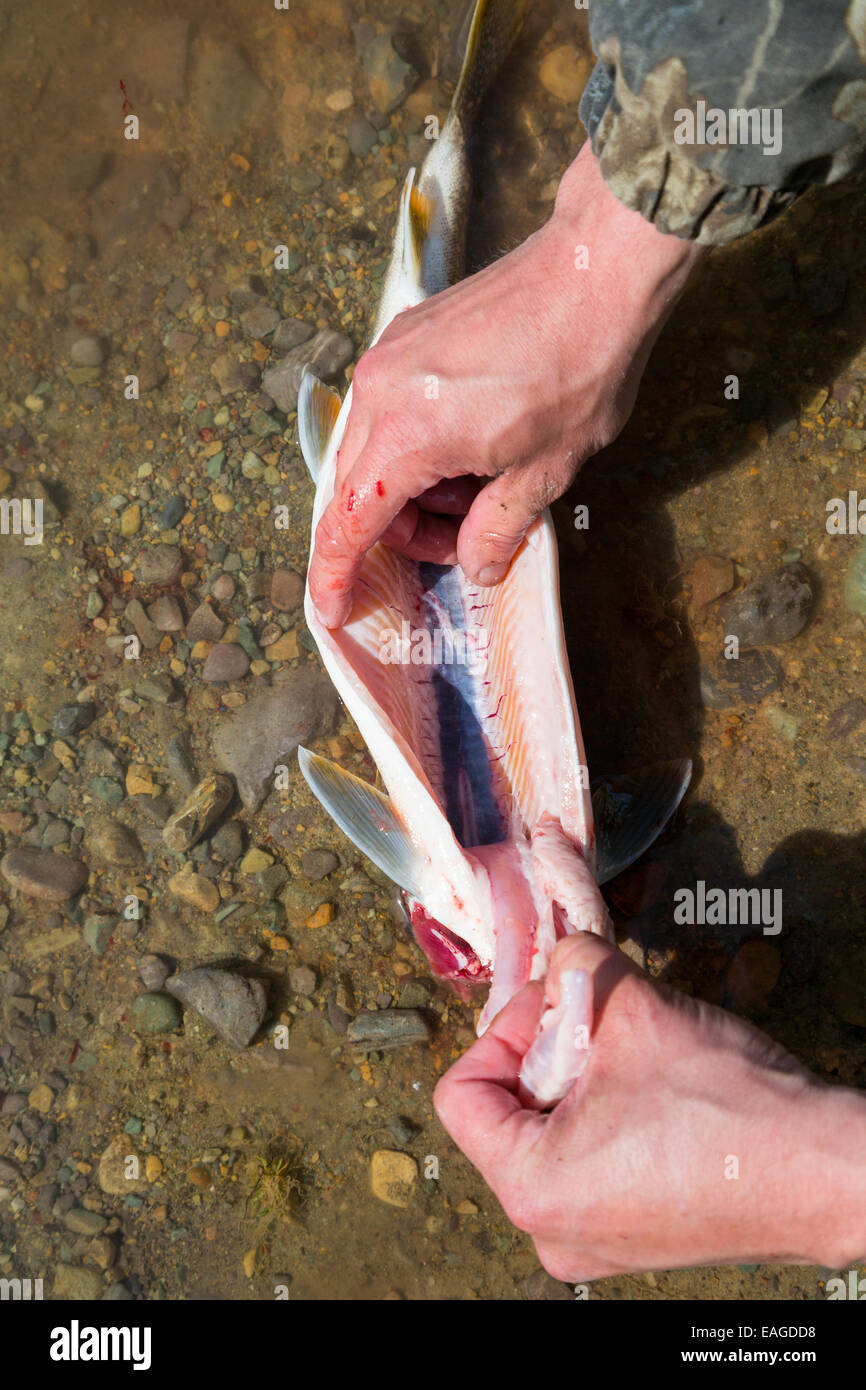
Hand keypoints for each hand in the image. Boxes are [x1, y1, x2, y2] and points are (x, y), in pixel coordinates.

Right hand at [309, 142, 704, 627]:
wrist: (597, 267)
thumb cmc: (579, 365)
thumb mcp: (545, 473)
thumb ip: (496, 530)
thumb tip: (473, 567)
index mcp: (408, 435)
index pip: (348, 524)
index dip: (335, 575)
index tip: (331, 610)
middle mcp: (380, 393)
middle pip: (357, 491)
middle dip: (400, 532)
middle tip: (461, 542)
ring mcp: (388, 358)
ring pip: (372, 453)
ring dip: (413, 490)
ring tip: (478, 488)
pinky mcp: (406, 337)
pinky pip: (388, 413)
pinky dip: (417, 447)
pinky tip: (471, 448)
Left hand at [434, 932, 865, 1282]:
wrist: (824, 1171)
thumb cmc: (730, 1106)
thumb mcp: (630, 1005)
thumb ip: (572, 966)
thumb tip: (557, 959)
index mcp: (531, 1188)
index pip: (461, 1095)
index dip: (503, 1032)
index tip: (554, 1008)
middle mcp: (551, 1232)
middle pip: (506, 1114)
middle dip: (546, 1053)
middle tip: (596, 1022)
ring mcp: (594, 1243)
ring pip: (549, 1136)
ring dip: (581, 1082)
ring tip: (633, 1056)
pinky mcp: (633, 1238)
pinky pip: (589, 1163)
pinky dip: (608, 1117)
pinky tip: (657, 1092)